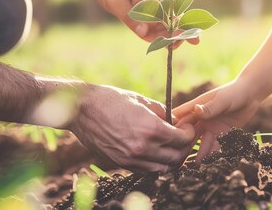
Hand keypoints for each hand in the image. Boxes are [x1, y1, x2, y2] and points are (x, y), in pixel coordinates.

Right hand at [69, 84, 195, 172]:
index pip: (182, 140)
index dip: (189, 133)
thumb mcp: (141, 100)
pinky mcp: (122, 163)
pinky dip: (156, 164)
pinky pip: (147, 170)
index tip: (187, 127)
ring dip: (171, 159)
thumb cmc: (111, 100)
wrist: (82, 109)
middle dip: (184, 148)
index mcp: (150, 128)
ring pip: (163, 168)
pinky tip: (156, 152)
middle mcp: (143, 147)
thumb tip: (175, 121)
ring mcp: (131, 158)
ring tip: (171, 147)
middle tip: (184, 138)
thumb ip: (162, 112)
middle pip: (176, 157)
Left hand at [82, 0, 198, 44]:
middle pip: (172, 22)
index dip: (182, 28)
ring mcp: (153, 5)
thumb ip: (131, 18)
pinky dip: (150, 33)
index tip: (194, 40)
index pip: (173, 14)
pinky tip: (143, 33)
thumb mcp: (115, 0)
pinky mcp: (146, 10)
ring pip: (162, 26)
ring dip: (159, 36)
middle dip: (173, 36)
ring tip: (154, 40)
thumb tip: (144, 33)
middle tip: (171, 47)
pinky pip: (152, 25)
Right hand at [173, 79, 259, 161]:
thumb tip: (196, 110)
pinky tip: (210, 163)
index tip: (164, 139)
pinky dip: (213, 153)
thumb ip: (210, 108)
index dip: (172, 127)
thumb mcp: (222, 100)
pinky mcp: (222, 133)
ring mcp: (211, 127)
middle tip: (178, 158)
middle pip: (189, 133)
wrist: (251, 95)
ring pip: (202, 142)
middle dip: (184, 144)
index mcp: (197, 108)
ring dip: (199, 153)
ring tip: (194, 166)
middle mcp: (201, 119)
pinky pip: (216, 145)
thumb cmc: (234, 92)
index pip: (180, 117)